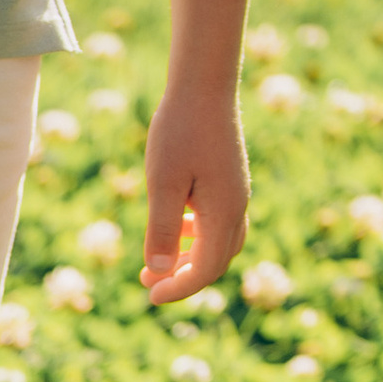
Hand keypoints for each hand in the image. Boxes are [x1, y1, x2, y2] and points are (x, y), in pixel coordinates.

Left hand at [140, 82, 249, 304]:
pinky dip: (195, 236)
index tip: (149, 296)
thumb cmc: (180, 130)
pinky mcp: (229, 180)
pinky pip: (217, 222)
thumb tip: (157, 270)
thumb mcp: (163, 182)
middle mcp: (236, 208)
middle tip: (146, 282)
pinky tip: (173, 227)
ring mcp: (235, 193)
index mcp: (223, 213)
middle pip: (216, 261)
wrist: (203, 85)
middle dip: (183, 278)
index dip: (178, 289)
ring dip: (189, 258)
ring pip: (218, 243)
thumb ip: (161, 228)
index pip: (205, 270)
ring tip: (156, 261)